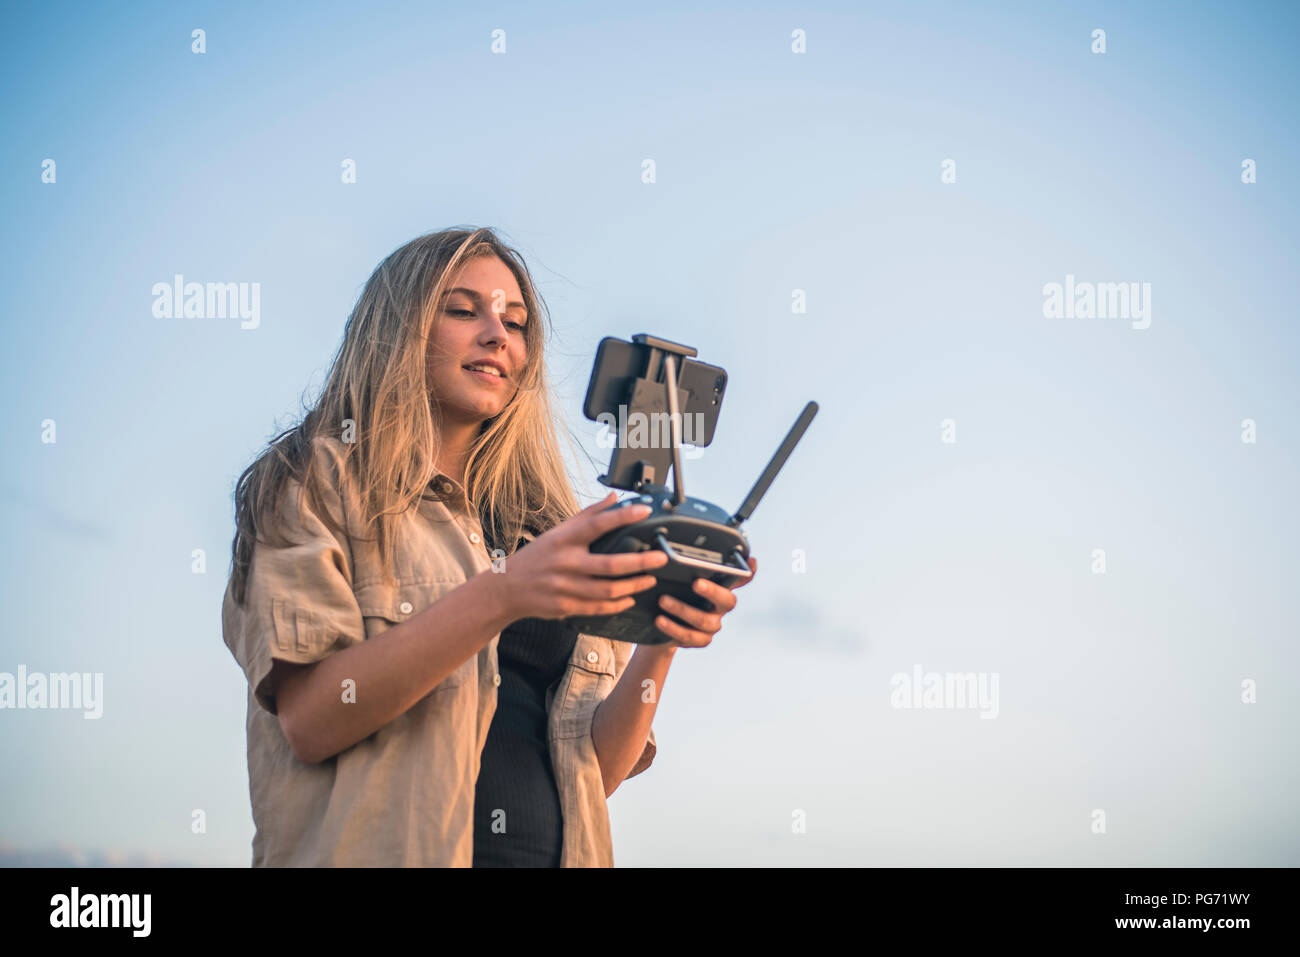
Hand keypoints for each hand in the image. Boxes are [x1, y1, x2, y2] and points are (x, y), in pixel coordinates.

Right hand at [497, 491, 669, 620]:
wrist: (506, 588)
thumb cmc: (538, 556)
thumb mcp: (558, 531)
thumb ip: (588, 515)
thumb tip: (614, 497)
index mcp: (564, 539)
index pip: (596, 525)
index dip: (622, 517)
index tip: (644, 511)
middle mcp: (565, 562)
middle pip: (610, 564)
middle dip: (640, 561)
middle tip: (661, 558)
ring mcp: (565, 587)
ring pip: (608, 589)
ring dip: (634, 585)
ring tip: (651, 579)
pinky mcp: (565, 606)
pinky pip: (598, 607)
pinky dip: (618, 604)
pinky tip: (631, 598)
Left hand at [652, 555, 757, 648]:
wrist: (660, 622)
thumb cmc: (674, 592)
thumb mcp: (677, 577)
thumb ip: (684, 564)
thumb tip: (673, 545)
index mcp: (720, 587)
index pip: (742, 578)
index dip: (748, 572)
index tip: (750, 561)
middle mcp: (721, 607)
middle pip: (728, 600)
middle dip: (713, 591)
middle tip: (696, 583)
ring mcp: (712, 625)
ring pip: (704, 620)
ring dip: (682, 610)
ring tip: (663, 600)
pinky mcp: (700, 640)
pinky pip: (689, 637)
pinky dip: (673, 628)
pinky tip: (660, 620)